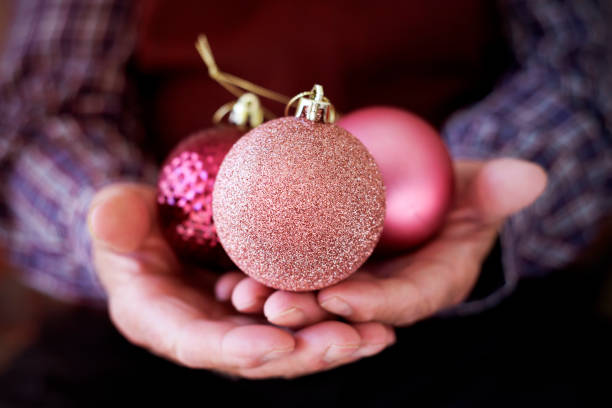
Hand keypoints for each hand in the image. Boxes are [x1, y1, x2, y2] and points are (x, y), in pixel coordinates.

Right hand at [88, 183, 394, 378]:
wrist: (162, 223)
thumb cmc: (133, 221)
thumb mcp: (116, 214)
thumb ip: (112, 219)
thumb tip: (111, 218)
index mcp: (160, 321)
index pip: (197, 344)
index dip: (237, 349)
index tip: (279, 345)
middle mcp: (206, 334)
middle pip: (256, 355)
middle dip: (302, 354)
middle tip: (347, 342)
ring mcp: (239, 324)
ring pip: (289, 344)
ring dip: (332, 345)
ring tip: (377, 336)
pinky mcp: (266, 310)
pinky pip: (304, 320)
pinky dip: (339, 321)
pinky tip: (378, 321)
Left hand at [221, 158, 546, 326]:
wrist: (420, 191)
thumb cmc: (455, 192)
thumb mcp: (476, 188)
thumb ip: (496, 189)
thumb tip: (531, 175)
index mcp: (430, 283)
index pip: (405, 302)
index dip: (375, 304)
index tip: (341, 298)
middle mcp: (387, 292)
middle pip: (349, 308)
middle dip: (312, 311)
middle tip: (272, 305)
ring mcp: (353, 280)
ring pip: (312, 297)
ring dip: (277, 298)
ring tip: (242, 293)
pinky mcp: (323, 265)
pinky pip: (292, 275)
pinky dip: (263, 275)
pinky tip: (229, 273)